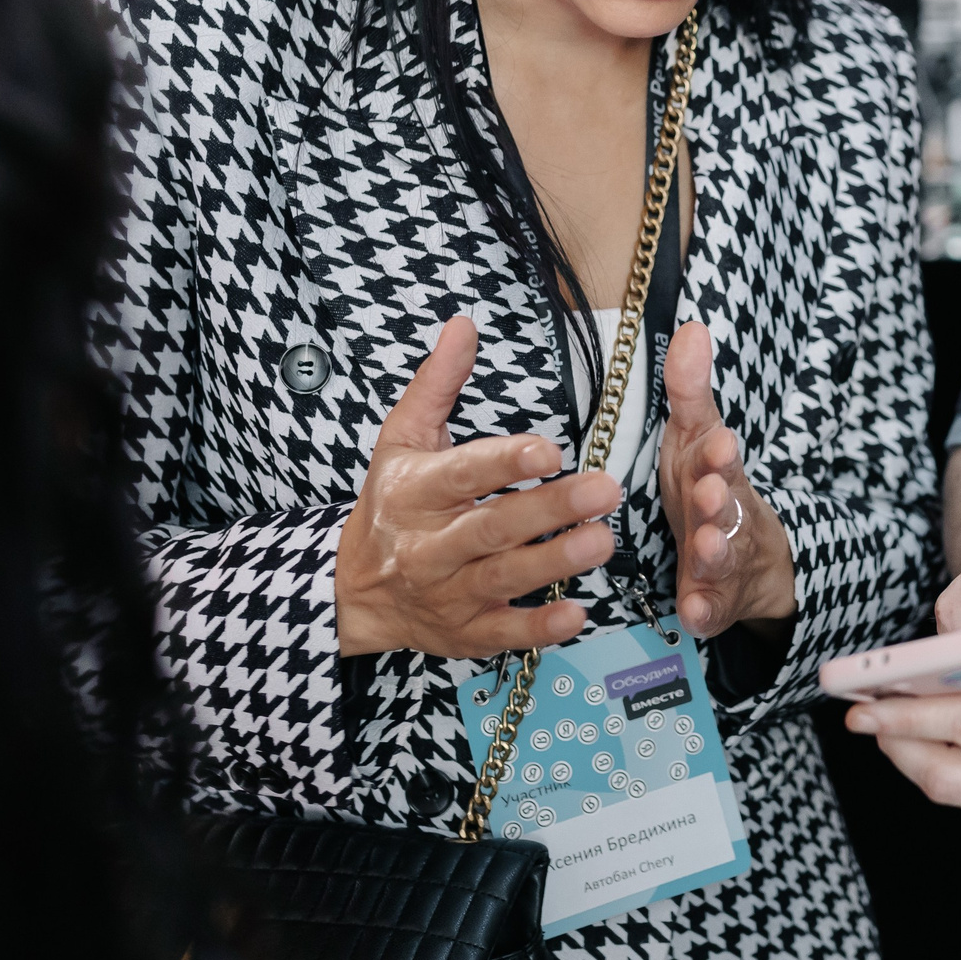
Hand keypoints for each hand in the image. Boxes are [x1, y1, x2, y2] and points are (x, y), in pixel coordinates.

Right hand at [335, 316, 621, 657]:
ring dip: (556, 563)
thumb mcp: (402, 438)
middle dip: (551, 510)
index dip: (506, 463)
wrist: (355, 590)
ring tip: (603, 541)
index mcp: (415, 491)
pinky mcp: (465, 632)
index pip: (463, 475)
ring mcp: (448, 592)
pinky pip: (504, 634)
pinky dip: (539, 628)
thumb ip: (437, 383)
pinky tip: (578, 613)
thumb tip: (464, 325)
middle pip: (492, 528)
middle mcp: (429, 545)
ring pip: (503, 579)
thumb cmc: (392, 504)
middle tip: (605, 489)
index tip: (551, 450)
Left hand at [658, 321, 795, 637]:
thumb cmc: (709, 489)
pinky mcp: (714, 601)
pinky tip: (693, 611)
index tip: (719, 442)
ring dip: (714, 551)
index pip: (722, 462)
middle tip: (711, 493)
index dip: (719, 455)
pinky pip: (710, 609)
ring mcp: (724, 561)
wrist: (750, 563)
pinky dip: (704, 610)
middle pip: (728, 509)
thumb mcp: (696, 439)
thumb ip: (690, 390)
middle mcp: (728, 517)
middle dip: (720, 501)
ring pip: (722, 557)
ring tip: (704, 547)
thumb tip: (691, 327)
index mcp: (719, 475)